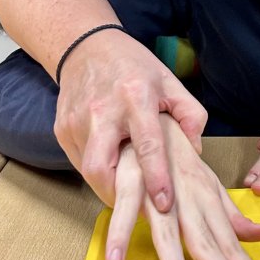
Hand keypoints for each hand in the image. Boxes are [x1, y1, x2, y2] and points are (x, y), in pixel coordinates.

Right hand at [54, 29, 206, 210]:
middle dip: (118, 195)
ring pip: (88, 171)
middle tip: (139, 211)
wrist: (86, 48)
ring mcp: (76, 122)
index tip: (164, 204)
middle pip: (101, 166)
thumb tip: (196, 150)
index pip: (146, 144)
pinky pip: (80, 163)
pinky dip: (98, 174)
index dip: (156, 177)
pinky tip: (113, 172)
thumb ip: (190, 114)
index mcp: (135, 97)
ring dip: (109, 188)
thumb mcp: (170, 82)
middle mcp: (102, 112)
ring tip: (129, 195)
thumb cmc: (134, 67)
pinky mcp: (62, 130)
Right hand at [105, 116, 259, 259]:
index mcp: (205, 194)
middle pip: (205, 238)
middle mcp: (185, 192)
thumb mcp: (206, 180)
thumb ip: (230, 213)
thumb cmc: (173, 145)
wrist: (141, 100)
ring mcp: (156, 185)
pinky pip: (124, 208)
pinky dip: (122, 232)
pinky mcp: (127, 176)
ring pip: (166, 229)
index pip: (228, 238)